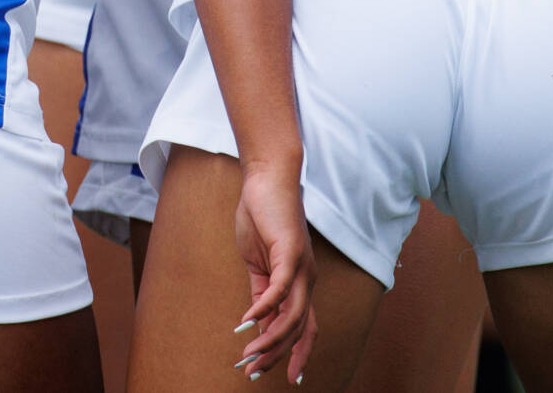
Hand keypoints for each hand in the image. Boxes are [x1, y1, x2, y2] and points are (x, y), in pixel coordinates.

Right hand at [232, 163, 315, 384]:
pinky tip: (245, 322)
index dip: (299, 354)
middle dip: (277, 356)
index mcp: (301, 283)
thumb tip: (258, 323)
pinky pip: (279, 290)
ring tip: (247, 354)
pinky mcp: (290, 252)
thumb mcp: (260, 264)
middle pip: (300, 330)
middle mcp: (307, 279)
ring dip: (269, 339)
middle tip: (252, 373)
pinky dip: (263, 309)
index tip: (287, 378)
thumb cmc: (262, 218)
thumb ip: (262, 292)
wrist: (266, 179)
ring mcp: (301, 267)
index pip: (307, 328)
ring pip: (292, 316)